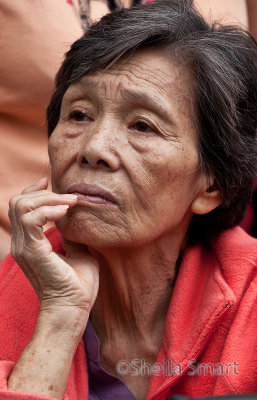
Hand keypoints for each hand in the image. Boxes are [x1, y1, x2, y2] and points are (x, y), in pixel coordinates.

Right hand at [8, 178, 98, 322]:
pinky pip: (31, 219)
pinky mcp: (32, 250)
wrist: (74, 308)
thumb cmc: (78, 285)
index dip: (34, 191)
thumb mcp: (78, 252)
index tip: (50, 182)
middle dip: (43, 193)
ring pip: (21, 206)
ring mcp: (24, 247)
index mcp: (30, 244)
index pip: (21, 208)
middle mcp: (22, 244)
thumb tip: (74, 219)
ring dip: (47, 199)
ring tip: (69, 203)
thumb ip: (71, 235)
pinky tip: (65, 211)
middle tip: (68, 197)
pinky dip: (48, 209)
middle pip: (18, 202)